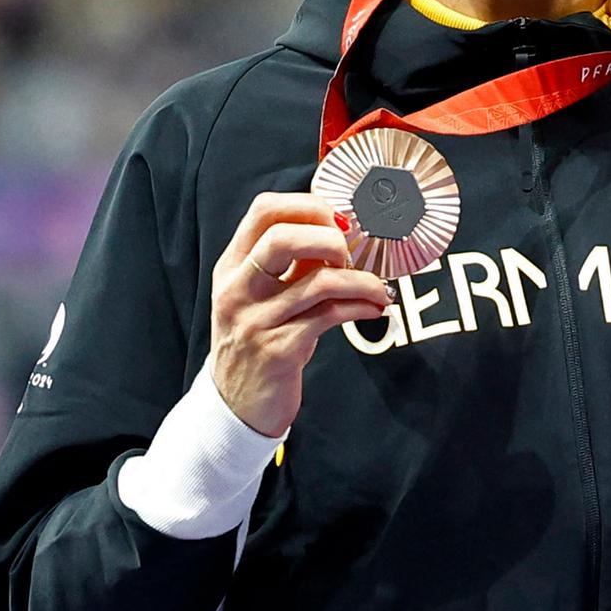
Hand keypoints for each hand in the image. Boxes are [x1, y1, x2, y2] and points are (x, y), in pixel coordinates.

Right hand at [209, 192, 392, 435]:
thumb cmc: (260, 339)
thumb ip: (292, 263)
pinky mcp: (278, 350)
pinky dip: (361, 306)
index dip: (308, 205)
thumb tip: (340, 229)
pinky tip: (375, 308)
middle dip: (330, 238)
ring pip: (318, 281)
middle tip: (351, 254)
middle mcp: (237, 289)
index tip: (339, 220)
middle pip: (282, 237)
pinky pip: (330, 315)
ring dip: (361, 280)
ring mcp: (255, 321)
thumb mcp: (263, 295)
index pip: (263, 210)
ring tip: (378, 288)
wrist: (237, 404)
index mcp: (232, 266)